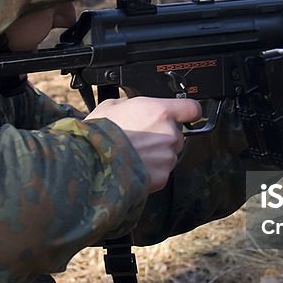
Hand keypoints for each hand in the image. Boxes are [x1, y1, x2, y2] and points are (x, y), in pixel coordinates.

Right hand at [85, 97, 203, 191]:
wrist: (91, 163)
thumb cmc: (99, 134)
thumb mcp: (111, 106)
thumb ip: (132, 104)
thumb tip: (133, 106)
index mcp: (160, 112)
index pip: (191, 108)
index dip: (187, 111)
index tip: (184, 113)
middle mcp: (170, 134)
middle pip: (176, 133)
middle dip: (162, 135)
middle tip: (140, 137)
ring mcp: (167, 158)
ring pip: (168, 154)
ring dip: (156, 154)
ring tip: (132, 154)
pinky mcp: (162, 177)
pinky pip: (161, 172)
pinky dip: (150, 171)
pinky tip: (132, 167)